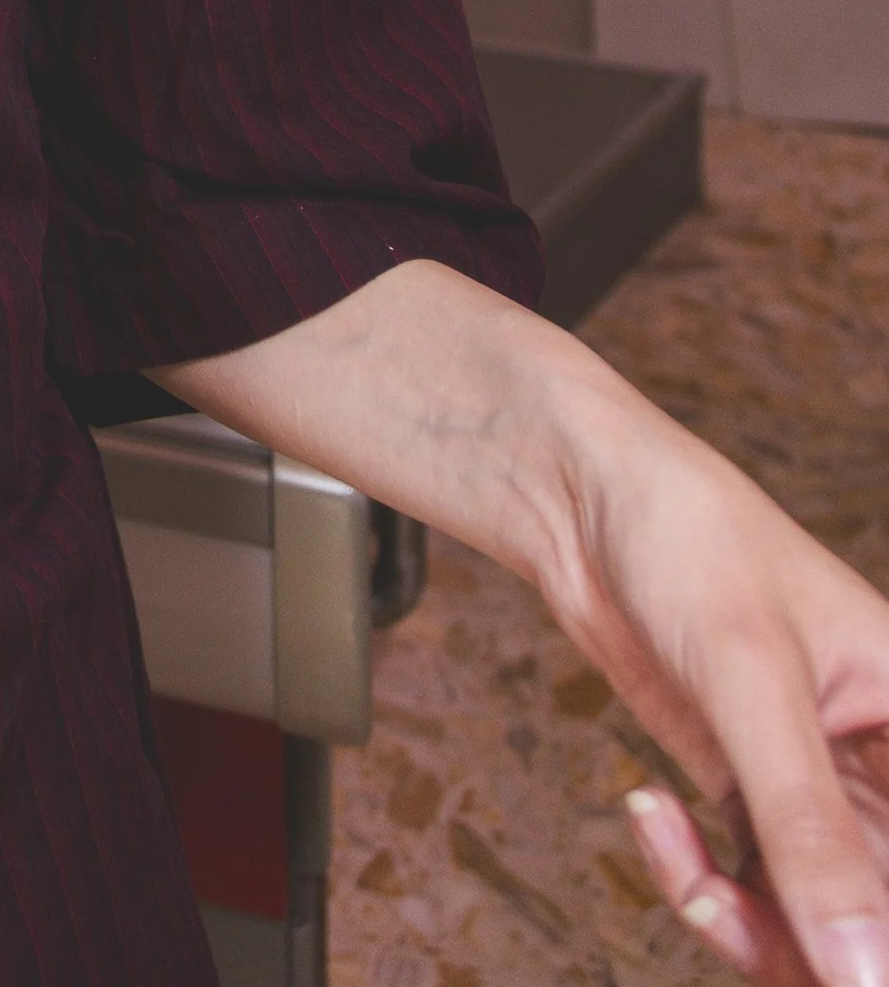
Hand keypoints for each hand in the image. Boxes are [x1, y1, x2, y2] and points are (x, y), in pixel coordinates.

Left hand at [157, 263, 888, 986]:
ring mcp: (821, 795)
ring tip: (690, 876)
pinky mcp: (753, 803)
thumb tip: (863, 973)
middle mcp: (886, 770)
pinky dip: (700, 886)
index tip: (852, 961)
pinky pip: (754, 899)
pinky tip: (652, 811)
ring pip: (822, 932)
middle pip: (880, 920)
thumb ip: (808, 829)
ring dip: (753, 932)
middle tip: (738, 915)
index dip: (888, 928)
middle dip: (821, 949)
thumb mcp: (752, 680)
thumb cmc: (686, 539)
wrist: (581, 499)